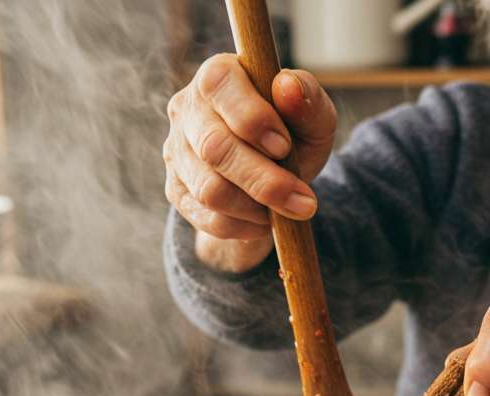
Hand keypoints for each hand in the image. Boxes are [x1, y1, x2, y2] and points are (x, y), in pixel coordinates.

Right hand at [163, 55, 336, 271]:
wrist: (274, 176)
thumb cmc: (293, 135)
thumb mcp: (313, 117)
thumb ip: (307, 100)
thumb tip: (287, 86)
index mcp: (219, 74)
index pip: (219, 86)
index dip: (252, 118)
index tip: (285, 146)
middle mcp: (187, 109)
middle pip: (215, 148)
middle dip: (265, 180)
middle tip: (305, 201)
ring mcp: (176, 150)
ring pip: (210, 189)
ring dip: (257, 207)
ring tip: (288, 209)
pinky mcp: (176, 189)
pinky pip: (207, 217)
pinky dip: (244, 226)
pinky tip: (266, 220)